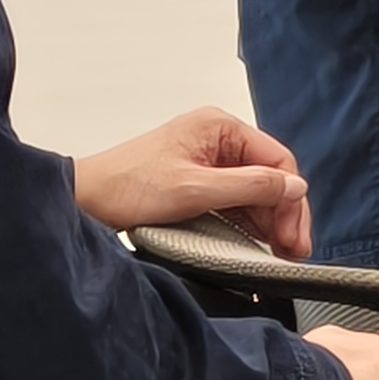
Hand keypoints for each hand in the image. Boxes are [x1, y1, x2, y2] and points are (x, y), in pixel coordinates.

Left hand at [75, 107, 310, 262]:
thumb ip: (250, 186)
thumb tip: (295, 187)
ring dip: (268, 221)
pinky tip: (257, 242)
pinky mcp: (197, 180)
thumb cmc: (126, 187)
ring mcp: (207, 159)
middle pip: (269, 176)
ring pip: (254, 191)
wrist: (84, 201)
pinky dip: (248, 221)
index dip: (291, 200)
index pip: (277, 160)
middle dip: (283, 214)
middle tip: (293, 249)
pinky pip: (234, 199)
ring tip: (279, 252)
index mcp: (219, 127)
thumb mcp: (195, 189)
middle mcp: (217, 138)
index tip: (294, 234)